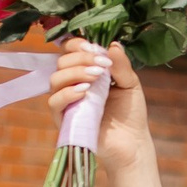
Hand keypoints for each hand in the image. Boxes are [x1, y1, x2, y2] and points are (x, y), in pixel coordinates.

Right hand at [47, 41, 152, 175]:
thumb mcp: (130, 83)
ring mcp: (66, 102)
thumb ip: (121, 65)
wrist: (132, 142)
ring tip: (96, 77)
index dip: (77, 45)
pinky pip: (54, 102)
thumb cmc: (130, 112)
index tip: (93, 48)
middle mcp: (72, 84)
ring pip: (55, 79)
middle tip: (102, 66)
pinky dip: (67, 93)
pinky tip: (84, 92)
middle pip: (61, 62)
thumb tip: (112, 44)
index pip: (70, 51)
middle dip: (81, 59)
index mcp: (85, 72)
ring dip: (75, 73)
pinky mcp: (63, 119)